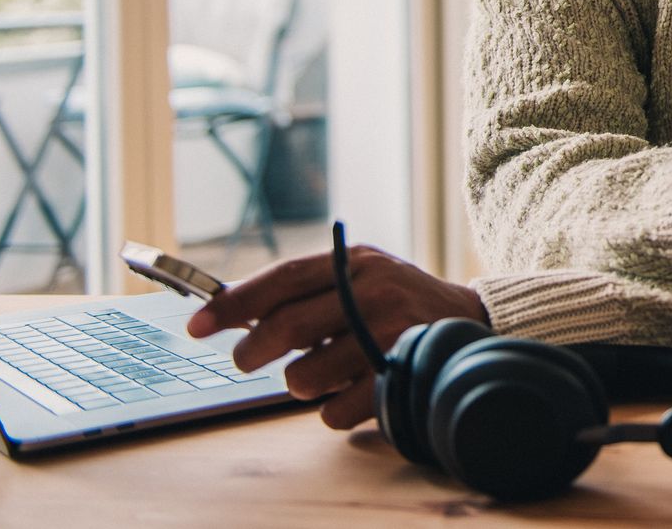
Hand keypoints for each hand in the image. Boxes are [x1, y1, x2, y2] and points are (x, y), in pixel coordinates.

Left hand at [186, 245, 487, 429]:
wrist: (473, 323)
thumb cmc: (399, 302)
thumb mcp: (362, 277)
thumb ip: (310, 289)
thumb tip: (231, 309)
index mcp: (357, 261)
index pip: (285, 276)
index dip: (236, 301)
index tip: (198, 323)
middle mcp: (375, 290)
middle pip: (288, 326)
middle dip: (253, 351)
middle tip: (245, 361)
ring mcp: (390, 333)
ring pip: (305, 376)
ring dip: (301, 383)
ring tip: (321, 373)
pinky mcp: (400, 376)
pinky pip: (334, 410)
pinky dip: (331, 408)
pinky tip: (352, 390)